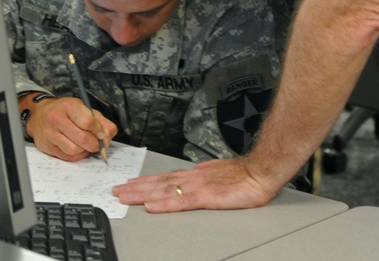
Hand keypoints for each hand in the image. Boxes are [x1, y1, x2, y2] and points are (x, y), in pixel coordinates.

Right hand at [27, 97, 116, 161]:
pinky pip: (68, 157)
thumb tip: (107, 137)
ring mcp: (50, 134)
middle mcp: (56, 118)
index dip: (98, 130)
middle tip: (96, 143)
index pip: (88, 122)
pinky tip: (77, 148)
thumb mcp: (85, 109)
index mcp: (68, 106)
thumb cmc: (66, 111)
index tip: (100, 133)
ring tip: (85, 144)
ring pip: (75, 150)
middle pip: (82, 139)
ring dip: (84, 150)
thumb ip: (101, 122)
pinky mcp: (47, 147)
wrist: (40, 114)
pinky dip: (77, 155)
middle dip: (94, 144)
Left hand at [112, 157, 278, 212]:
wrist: (260, 171)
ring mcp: (198, 187)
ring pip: (164, 190)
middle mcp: (192, 178)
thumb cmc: (244, 174)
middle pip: (159, 183)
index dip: (145, 181)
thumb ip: (203, 177)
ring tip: (125, 197)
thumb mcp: (218, 174)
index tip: (129, 184)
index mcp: (195, 174)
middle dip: (136, 187)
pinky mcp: (207, 197)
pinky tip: (152, 206)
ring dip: (142, 194)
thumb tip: (192, 178)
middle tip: (117, 191)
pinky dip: (164, 204)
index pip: (164, 178)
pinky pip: (181, 202)